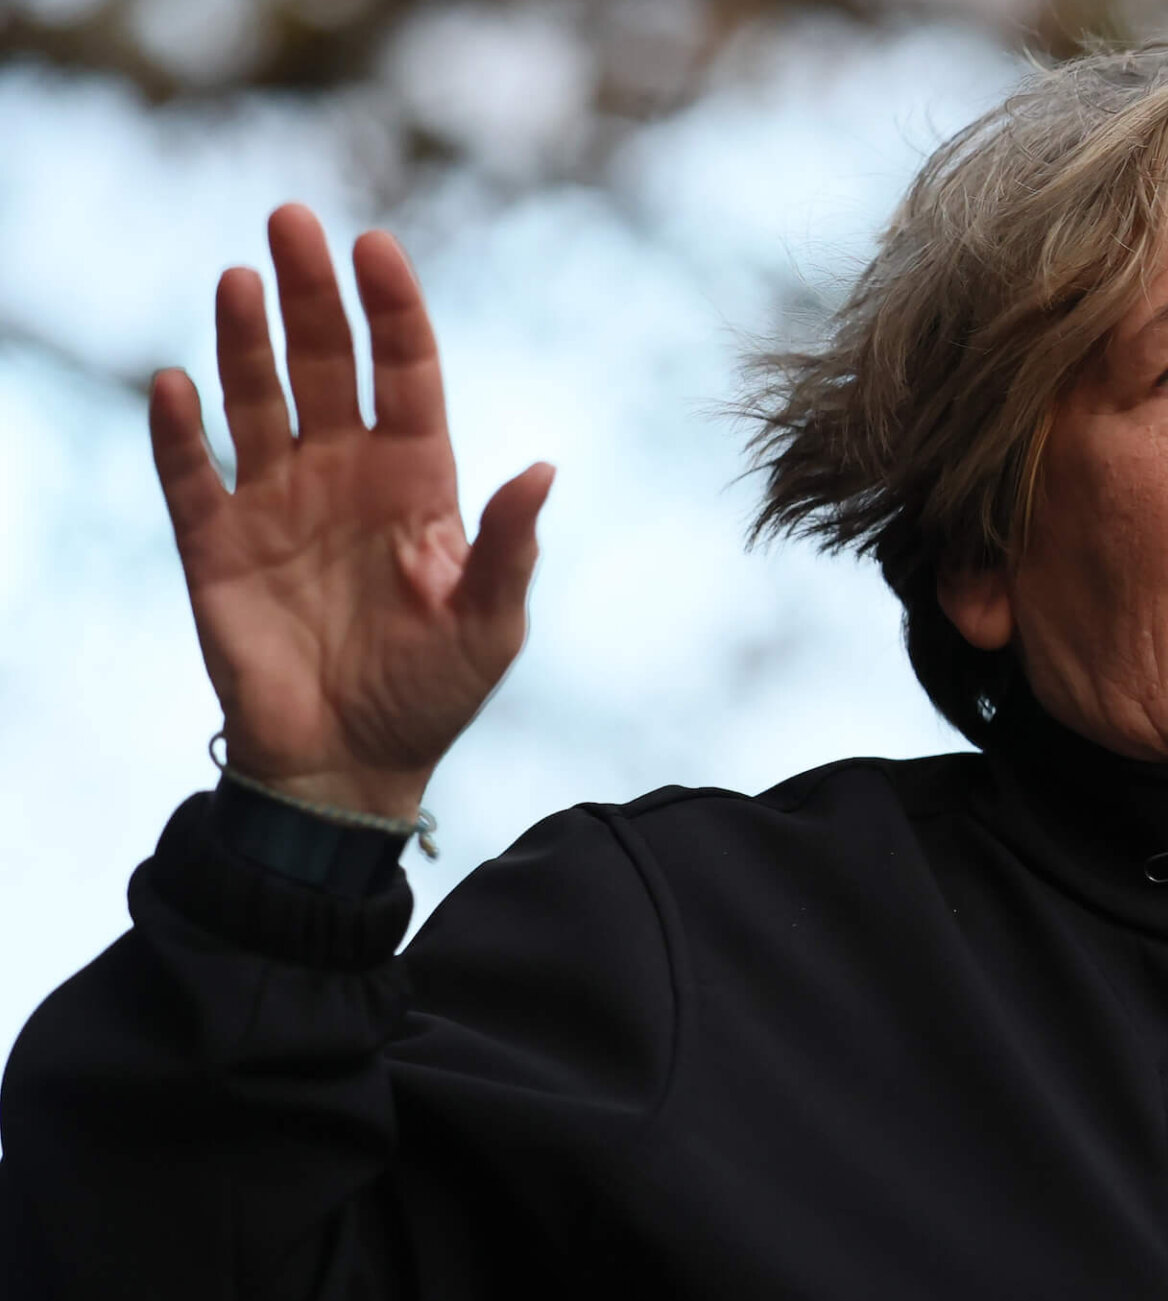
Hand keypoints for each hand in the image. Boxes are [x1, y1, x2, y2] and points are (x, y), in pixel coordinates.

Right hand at [150, 203, 553, 819]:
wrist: (351, 766)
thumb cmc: (433, 693)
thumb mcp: (491, 625)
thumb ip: (509, 547)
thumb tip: (544, 468)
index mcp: (417, 481)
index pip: (406, 372)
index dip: (393, 309)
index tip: (376, 247)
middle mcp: (344, 474)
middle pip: (327, 363)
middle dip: (311, 293)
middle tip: (292, 219)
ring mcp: (276, 503)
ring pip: (257, 400)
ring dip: (245, 342)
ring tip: (240, 279)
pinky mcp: (214, 544)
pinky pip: (189, 474)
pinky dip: (179, 432)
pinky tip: (175, 384)